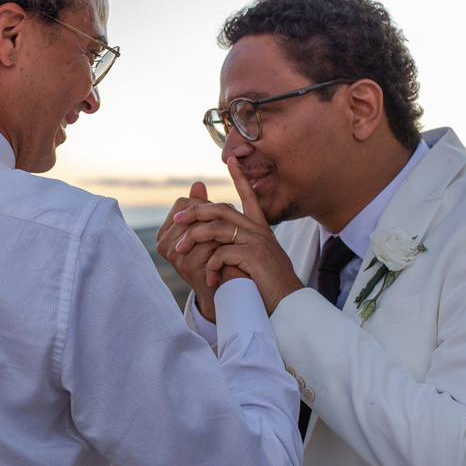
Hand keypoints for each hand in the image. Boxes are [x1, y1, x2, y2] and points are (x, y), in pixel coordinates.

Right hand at [156, 182, 224, 320]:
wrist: (224, 291)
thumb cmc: (217, 257)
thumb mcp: (208, 230)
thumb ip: (202, 208)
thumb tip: (199, 183)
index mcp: (165, 231)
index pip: (183, 203)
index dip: (204, 204)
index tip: (221, 214)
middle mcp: (163, 242)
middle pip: (192, 213)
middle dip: (214, 216)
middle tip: (233, 225)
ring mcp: (172, 254)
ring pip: (201, 226)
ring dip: (221, 230)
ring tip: (233, 239)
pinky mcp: (185, 264)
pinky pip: (208, 242)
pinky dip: (223, 244)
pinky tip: (233, 251)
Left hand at [172, 158, 303, 314]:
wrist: (288, 304)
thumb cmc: (268, 286)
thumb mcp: (251, 261)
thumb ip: (235, 247)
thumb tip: (213, 243)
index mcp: (260, 228)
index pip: (249, 196)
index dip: (240, 178)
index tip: (231, 160)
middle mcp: (259, 230)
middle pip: (222, 209)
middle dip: (196, 211)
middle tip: (177, 219)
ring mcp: (257, 241)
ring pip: (218, 228)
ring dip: (195, 238)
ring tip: (181, 250)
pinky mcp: (254, 255)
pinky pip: (223, 252)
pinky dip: (211, 264)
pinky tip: (209, 277)